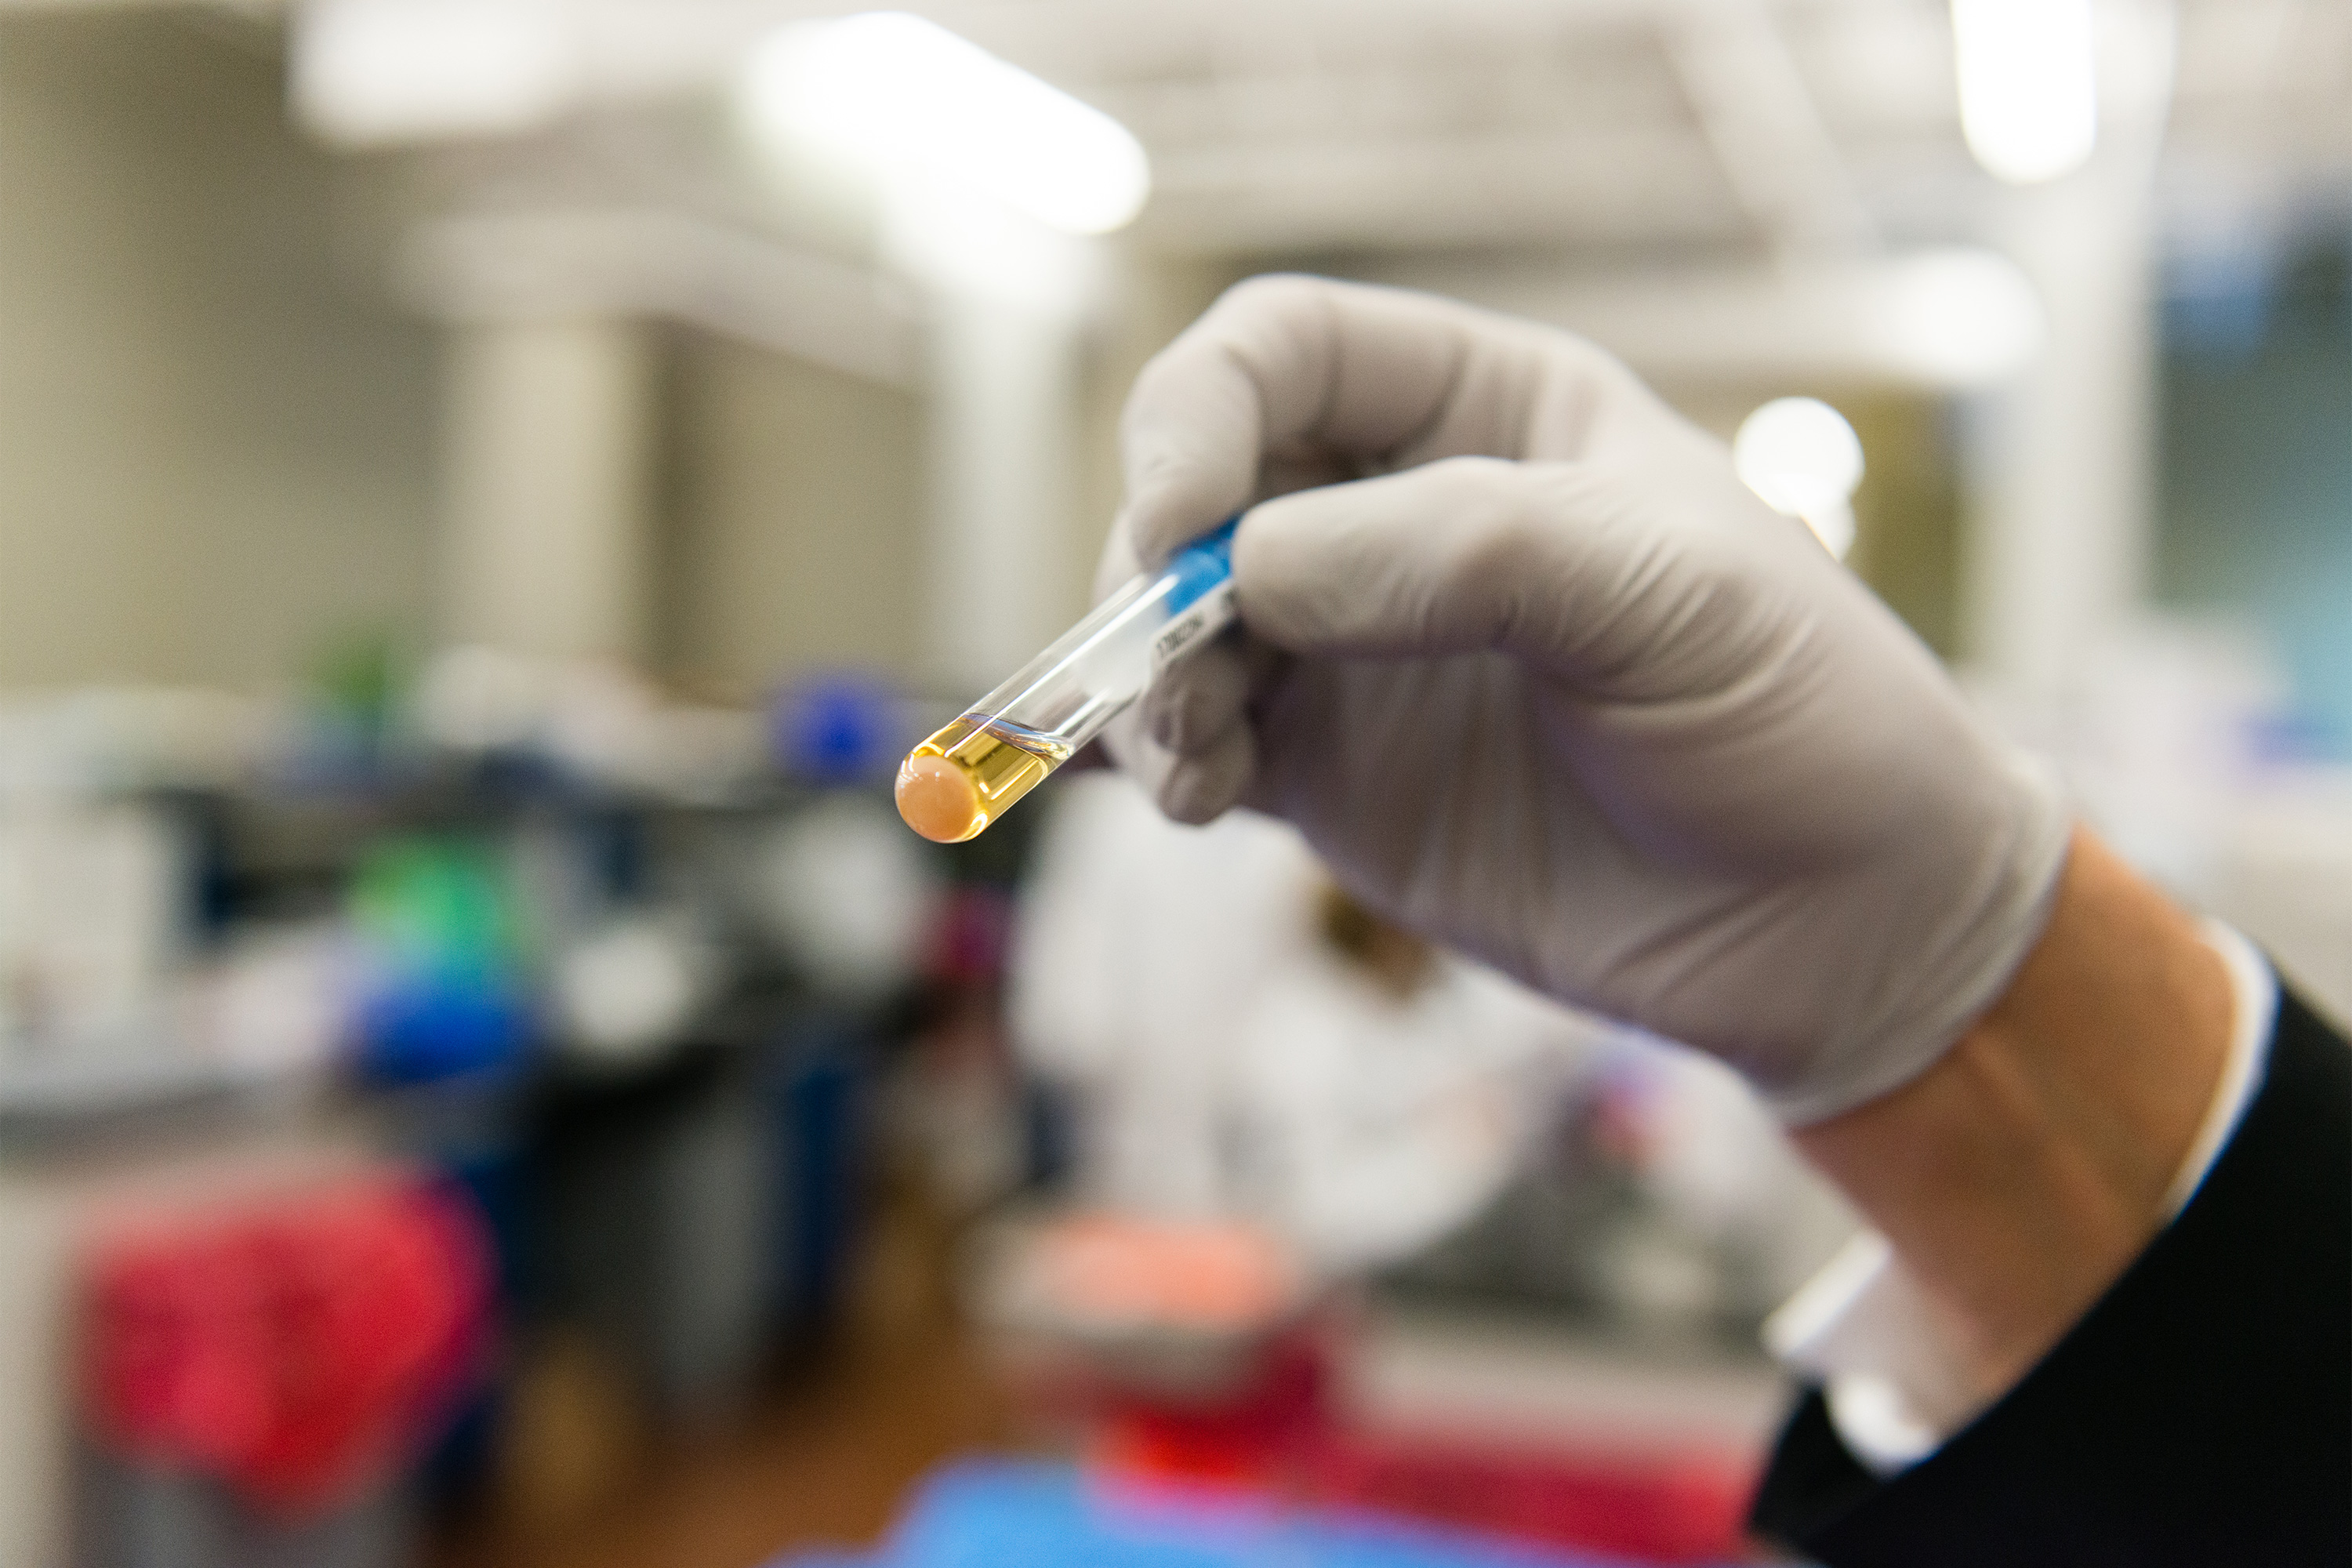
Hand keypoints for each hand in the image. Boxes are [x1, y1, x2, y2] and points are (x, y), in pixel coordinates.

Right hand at [1104, 275, 2069, 1122]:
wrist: (1842, 925)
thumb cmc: (1795, 713)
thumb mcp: (1663, 592)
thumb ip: (1458, 553)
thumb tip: (1243, 569)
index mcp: (1491, 412)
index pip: (1287, 348)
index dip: (1200, 413)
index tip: (1180, 522)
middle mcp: (1397, 516)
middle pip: (1201, 486)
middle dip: (1155, 570)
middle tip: (1178, 670)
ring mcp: (1355, 652)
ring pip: (1175, 627)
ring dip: (1146, 684)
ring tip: (1202, 768)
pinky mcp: (1337, 779)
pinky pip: (1196, 745)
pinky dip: (1155, 763)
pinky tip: (1185, 802)